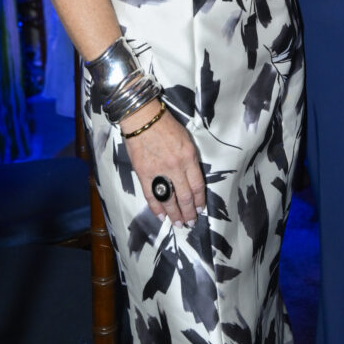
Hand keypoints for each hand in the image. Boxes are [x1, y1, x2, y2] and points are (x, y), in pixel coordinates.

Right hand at [122, 103, 206, 225]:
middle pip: (185, 196)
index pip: (197, 185)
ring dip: (174, 214)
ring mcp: (159, 171)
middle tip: (190, 222)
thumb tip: (190, 177)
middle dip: (189, 212)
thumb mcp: (186, 139)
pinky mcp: (143, 174)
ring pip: (169, 200)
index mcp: (189, 157)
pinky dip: (156, 208)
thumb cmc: (166, 125)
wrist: (143, 118)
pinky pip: (151, 195)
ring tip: (178, 224)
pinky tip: (161, 216)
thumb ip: (190, 159)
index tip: (200, 209)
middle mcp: (176, 167)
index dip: (199, 200)